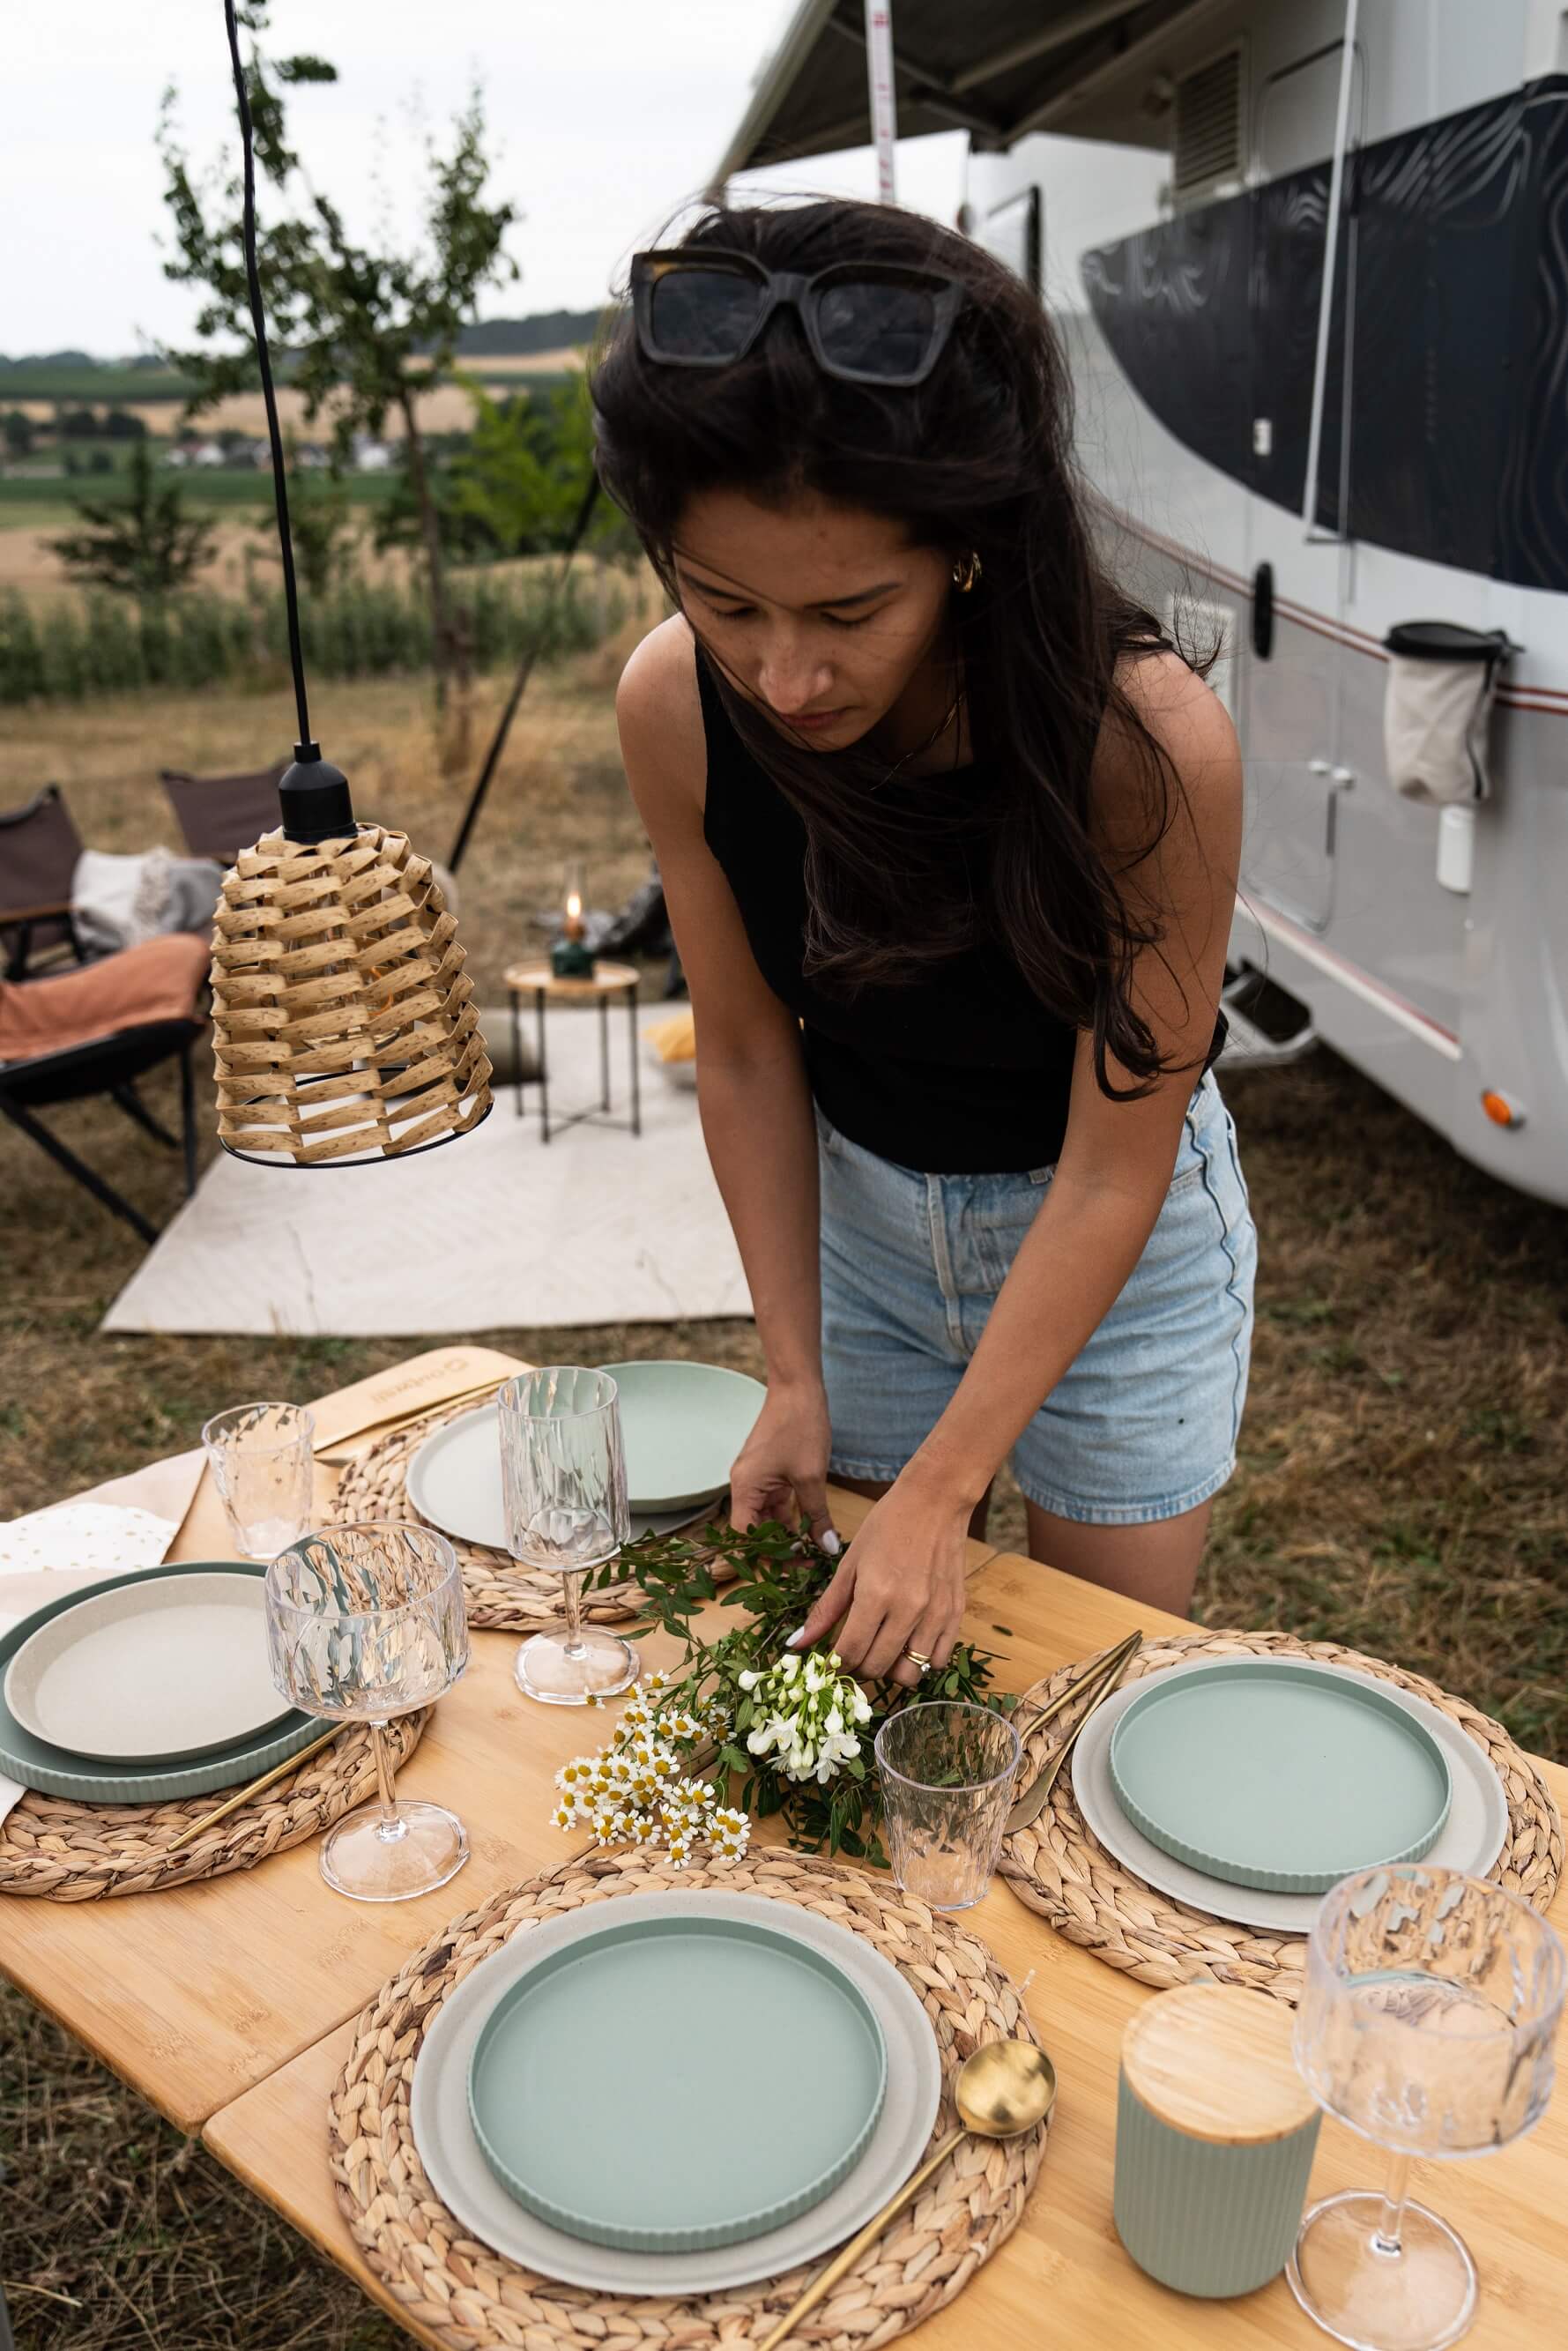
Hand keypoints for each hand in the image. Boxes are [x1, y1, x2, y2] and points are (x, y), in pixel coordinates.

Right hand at [729, 1380, 837, 1549]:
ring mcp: (756, 1479)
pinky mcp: (769, 1473)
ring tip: (814, 1552)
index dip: (767, 1557)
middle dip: (780, 1550)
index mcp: (745, 1488)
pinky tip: (813, 1529)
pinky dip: (792, 1517)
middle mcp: (744, 1486)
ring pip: (768, 1519)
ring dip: (788, 1535)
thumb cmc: (800, 1426)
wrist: (798, 1387)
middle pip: (755, 1531)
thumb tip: (827, 1548)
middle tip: (809, 1566)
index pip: (745, 1538)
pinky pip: (776, 1504)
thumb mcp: (811, 1476)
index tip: (794, 1569)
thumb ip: (817, 1515)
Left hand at [789, 1470, 968, 1687]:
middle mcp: (908, 1609)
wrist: (935, 1501)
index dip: (835, 1663)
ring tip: (883, 1647)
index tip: (832, 1658)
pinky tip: (909, 1641)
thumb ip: (826, 1608)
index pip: (850, 1652)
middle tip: (855, 1651)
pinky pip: (938, 1660)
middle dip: (860, 1667)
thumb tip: (796, 1642)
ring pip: (910, 1674)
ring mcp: (936, 1614)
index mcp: (876, 1594)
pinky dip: (921, 1660)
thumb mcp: (849, 1563)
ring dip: (892, 1668)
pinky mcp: (956, 1613)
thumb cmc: (887, 1525)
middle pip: (878, 1668)